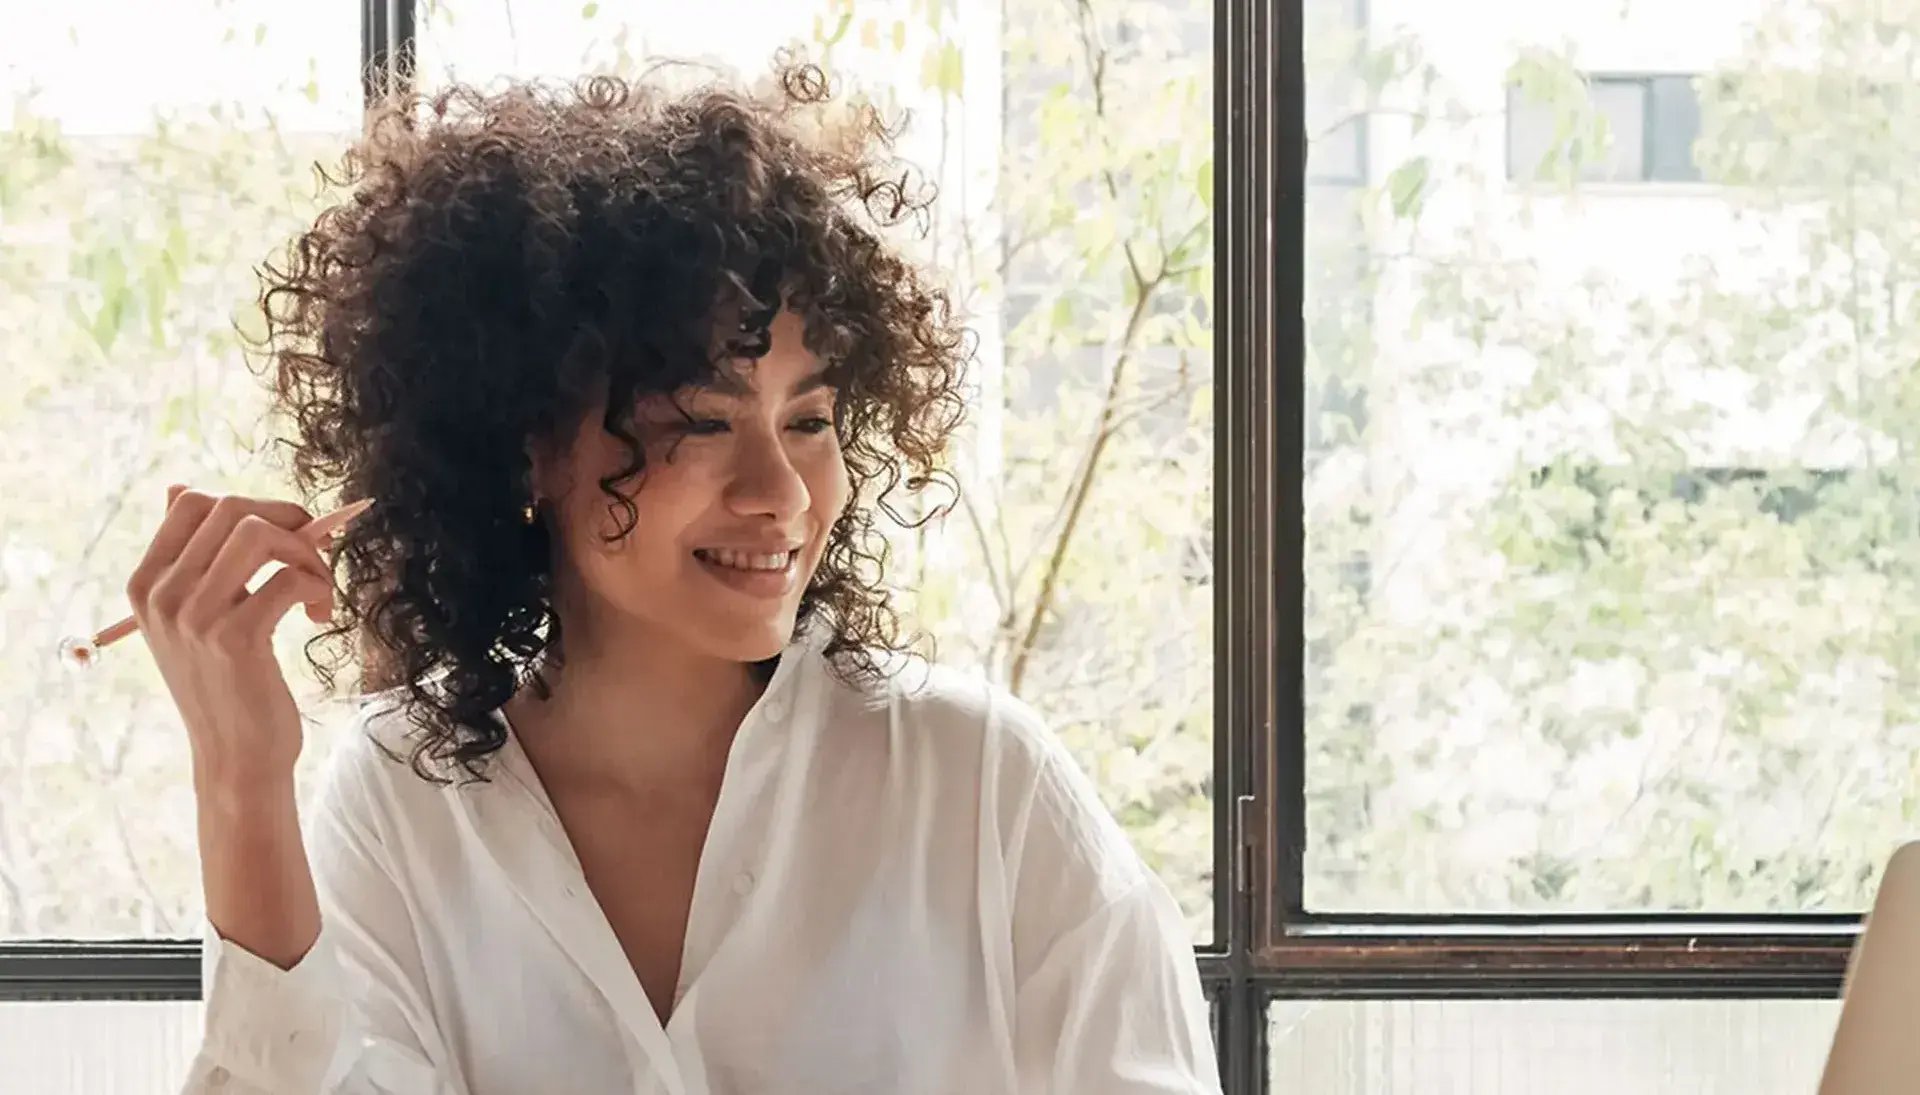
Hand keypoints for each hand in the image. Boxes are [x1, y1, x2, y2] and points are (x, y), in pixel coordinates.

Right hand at [125, 485, 338, 790]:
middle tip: (312, 559)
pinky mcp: (234, 638)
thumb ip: (189, 558)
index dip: (254, 505)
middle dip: (288, 521)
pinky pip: (289, 577)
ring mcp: (194, 616)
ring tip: (317, 590)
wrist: (236, 757)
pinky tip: (317, 616)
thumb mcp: (194, 617)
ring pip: (259, 533)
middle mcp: (162, 595)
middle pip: (230, 507)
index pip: (192, 501)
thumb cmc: (227, 683)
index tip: (287, 535)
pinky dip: (318, 587)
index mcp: (147, 583)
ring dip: (306, 553)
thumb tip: (176, 487)